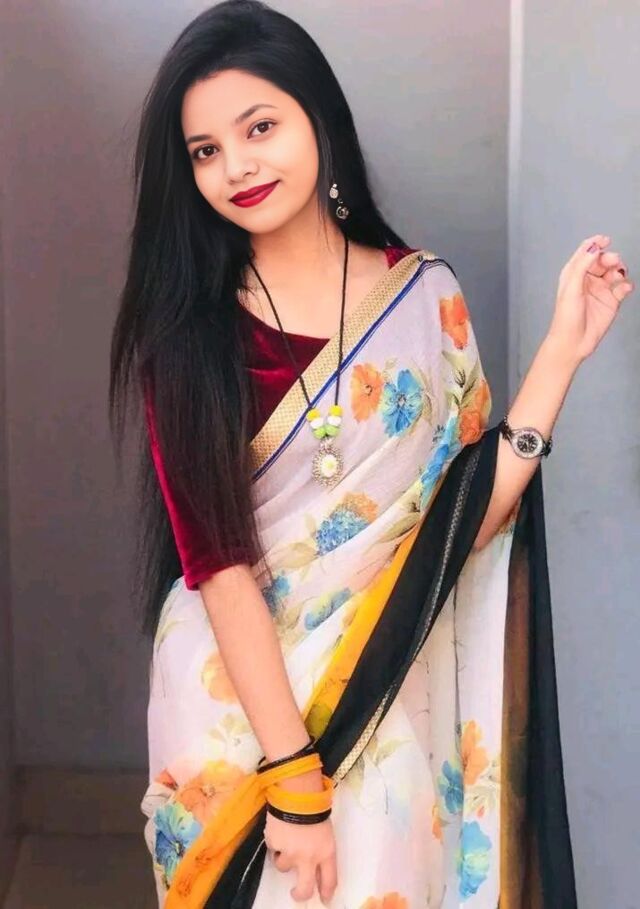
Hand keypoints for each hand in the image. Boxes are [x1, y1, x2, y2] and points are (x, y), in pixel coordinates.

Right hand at [264, 769, 337, 904]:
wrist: (297, 792)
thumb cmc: (316, 808)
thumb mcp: (326, 832)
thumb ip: (321, 851)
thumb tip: (315, 866)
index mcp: (326, 852)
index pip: (330, 881)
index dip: (327, 892)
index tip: (324, 899)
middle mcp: (308, 858)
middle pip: (304, 889)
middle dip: (300, 894)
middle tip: (296, 892)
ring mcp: (289, 853)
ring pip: (284, 866)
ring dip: (284, 856)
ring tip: (287, 838)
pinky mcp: (274, 844)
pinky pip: (273, 849)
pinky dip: (275, 842)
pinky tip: (279, 828)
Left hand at [547, 234, 633, 363]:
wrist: (573, 342)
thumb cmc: (566, 317)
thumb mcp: (571, 288)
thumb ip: (582, 265)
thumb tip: (594, 247)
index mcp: (574, 273)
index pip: (586, 252)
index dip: (595, 243)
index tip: (606, 240)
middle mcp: (588, 279)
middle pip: (603, 260)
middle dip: (610, 258)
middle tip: (614, 262)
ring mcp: (600, 290)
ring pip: (615, 272)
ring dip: (619, 270)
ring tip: (619, 276)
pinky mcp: (611, 301)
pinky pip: (623, 288)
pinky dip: (626, 285)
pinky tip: (625, 288)